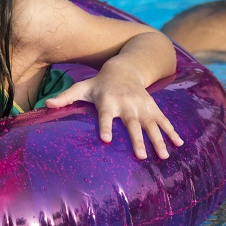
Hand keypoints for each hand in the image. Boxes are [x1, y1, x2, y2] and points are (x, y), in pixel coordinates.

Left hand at [44, 67, 182, 159]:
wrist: (124, 68)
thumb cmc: (99, 83)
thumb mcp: (81, 87)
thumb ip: (65, 97)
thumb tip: (46, 105)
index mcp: (108, 102)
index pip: (105, 116)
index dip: (106, 126)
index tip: (106, 140)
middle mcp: (127, 105)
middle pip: (132, 124)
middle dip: (137, 140)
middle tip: (141, 156)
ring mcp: (142, 107)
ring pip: (152, 125)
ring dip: (158, 140)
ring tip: (164, 156)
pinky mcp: (153, 107)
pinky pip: (164, 121)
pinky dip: (172, 132)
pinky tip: (179, 145)